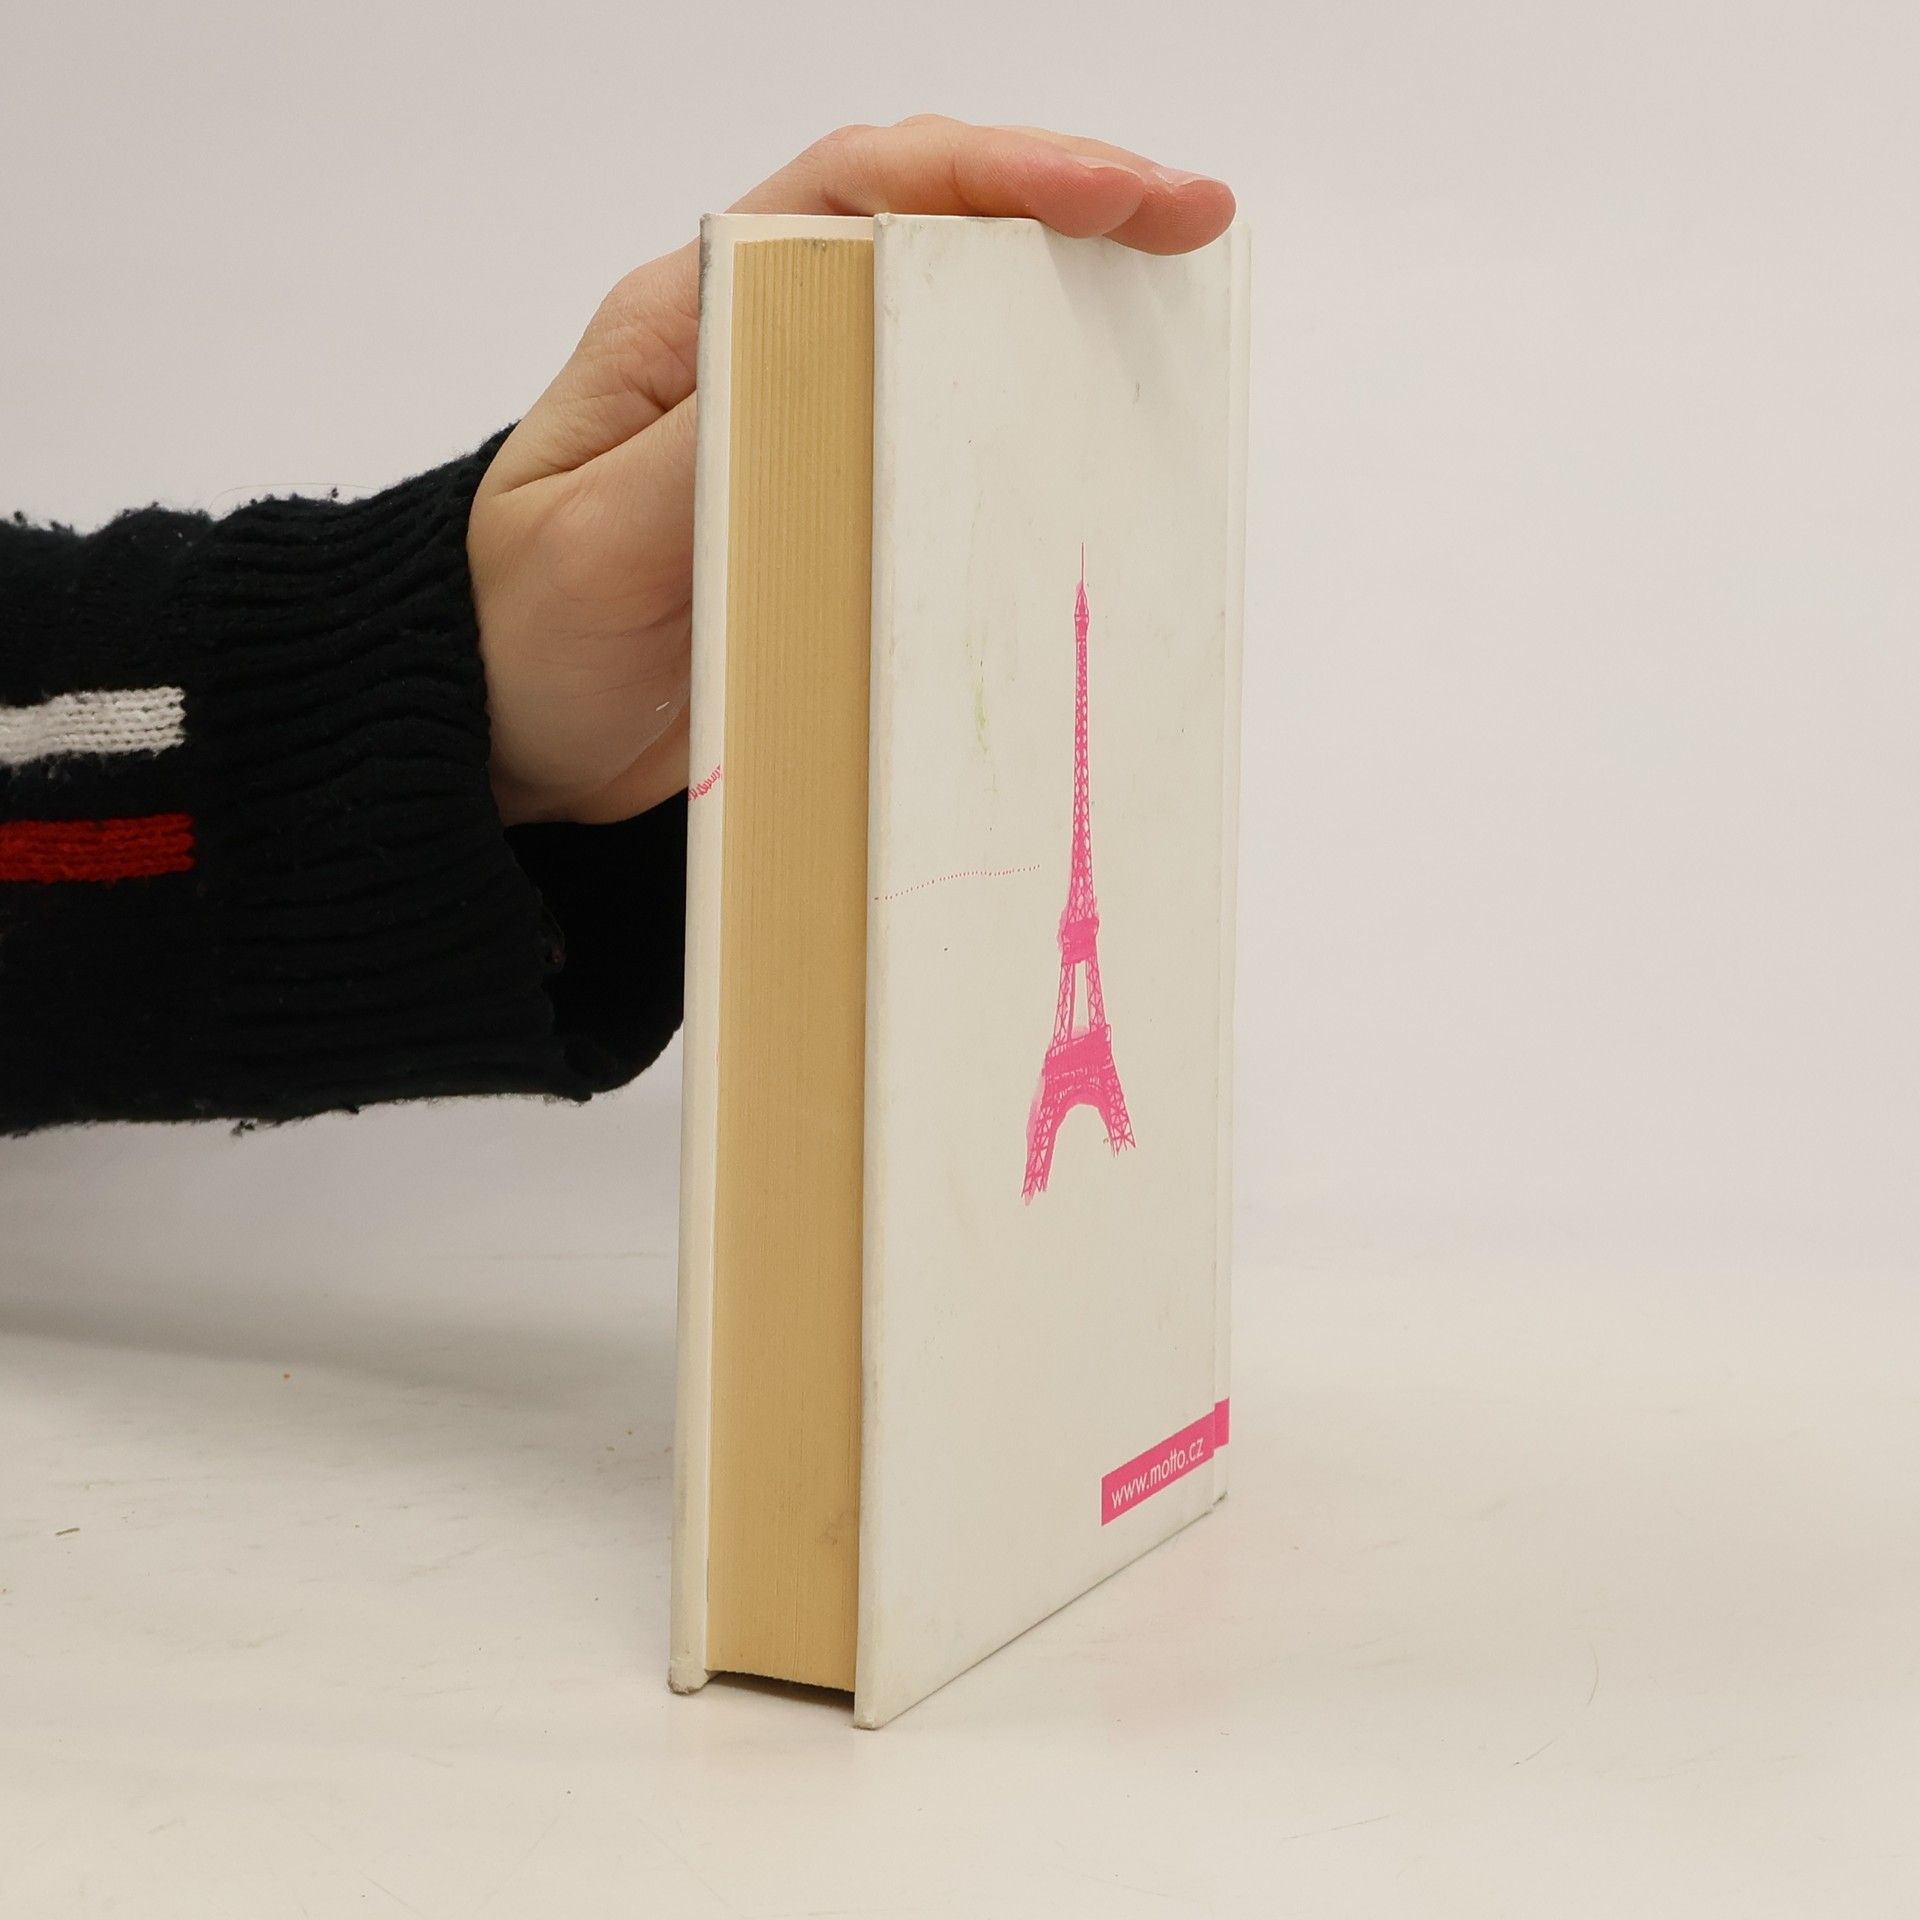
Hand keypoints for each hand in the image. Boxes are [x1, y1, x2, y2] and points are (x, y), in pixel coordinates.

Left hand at [469, 117, 1234, 826]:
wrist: (503, 737)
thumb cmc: (521, 632)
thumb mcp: (596, 543)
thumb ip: (711, 452)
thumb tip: (840, 372)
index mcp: (694, 319)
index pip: (857, 195)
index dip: (991, 173)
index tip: (1110, 194)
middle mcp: (758, 353)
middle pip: (927, 237)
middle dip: (1062, 211)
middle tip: (1188, 224)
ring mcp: (803, 433)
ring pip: (948, 333)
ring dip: (1058, 309)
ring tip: (1172, 304)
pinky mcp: (831, 514)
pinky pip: (942, 448)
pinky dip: (1022, 428)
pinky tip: (1094, 438)